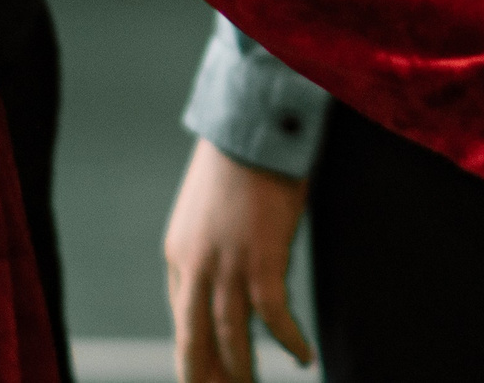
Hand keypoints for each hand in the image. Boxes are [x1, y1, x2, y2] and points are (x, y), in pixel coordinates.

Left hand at [164, 138, 313, 382]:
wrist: (253, 125)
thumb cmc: (239, 159)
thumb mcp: (209, 208)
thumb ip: (211, 245)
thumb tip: (229, 274)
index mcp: (179, 254)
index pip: (182, 318)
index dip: (195, 351)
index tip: (206, 375)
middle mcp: (196, 267)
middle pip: (193, 341)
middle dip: (205, 378)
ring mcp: (228, 266)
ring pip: (230, 339)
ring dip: (242, 373)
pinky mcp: (263, 261)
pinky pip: (274, 318)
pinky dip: (289, 342)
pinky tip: (303, 359)